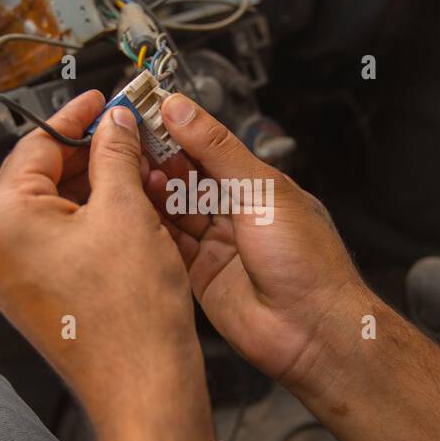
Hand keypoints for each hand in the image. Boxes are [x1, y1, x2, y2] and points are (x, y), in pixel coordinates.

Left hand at [0, 90, 203, 426]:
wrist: (142, 386)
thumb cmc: (130, 317)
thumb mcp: (126, 210)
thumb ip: (115, 153)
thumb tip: (113, 124)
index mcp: (2, 220)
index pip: (37, 143)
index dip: (78, 117)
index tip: (104, 103)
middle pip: (41, 175)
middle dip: (88, 154)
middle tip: (127, 136)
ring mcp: (8, 278)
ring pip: (51, 210)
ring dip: (92, 189)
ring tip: (135, 176)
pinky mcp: (31, 297)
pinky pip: (54, 243)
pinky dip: (87, 223)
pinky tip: (125, 214)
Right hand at [144, 93, 368, 393]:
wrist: (311, 330)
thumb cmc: (307, 262)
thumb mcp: (262, 190)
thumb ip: (217, 150)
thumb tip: (182, 110)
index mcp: (259, 186)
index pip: (209, 148)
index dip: (177, 130)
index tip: (146, 112)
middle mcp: (237, 213)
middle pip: (187, 177)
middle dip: (158, 158)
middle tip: (128, 139)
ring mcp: (218, 244)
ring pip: (174, 209)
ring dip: (152, 189)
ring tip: (129, 168)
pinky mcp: (199, 275)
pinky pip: (169, 243)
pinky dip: (151, 224)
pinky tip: (136, 204)